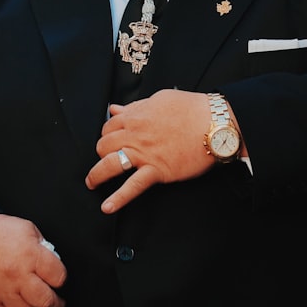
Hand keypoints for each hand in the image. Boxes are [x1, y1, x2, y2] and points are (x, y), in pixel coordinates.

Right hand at [0, 214, 66, 306]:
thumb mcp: (26, 228)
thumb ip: (43, 246)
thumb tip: (53, 262)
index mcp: (30, 255)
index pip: (58, 277)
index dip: (60, 279)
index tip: (57, 280)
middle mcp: (17, 275)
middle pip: (46, 301)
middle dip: (55, 304)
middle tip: (56, 303)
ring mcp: (1, 290)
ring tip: (30, 298)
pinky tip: (12, 299)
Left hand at [85, 89, 215, 212]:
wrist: (214, 123)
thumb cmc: (192, 109)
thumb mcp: (159, 99)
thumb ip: (135, 106)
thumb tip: (115, 108)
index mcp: (135, 116)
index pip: (109, 126)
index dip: (107, 134)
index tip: (110, 140)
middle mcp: (135, 134)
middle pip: (104, 145)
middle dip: (102, 153)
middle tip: (105, 159)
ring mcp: (144, 153)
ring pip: (110, 164)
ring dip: (97, 175)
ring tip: (92, 183)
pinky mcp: (156, 170)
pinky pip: (133, 186)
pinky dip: (118, 198)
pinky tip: (108, 207)